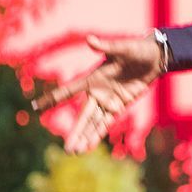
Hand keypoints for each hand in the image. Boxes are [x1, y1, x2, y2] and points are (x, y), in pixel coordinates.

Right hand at [34, 33, 165, 152]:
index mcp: (92, 78)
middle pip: (82, 116)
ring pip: (93, 123)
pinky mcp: (120, 107)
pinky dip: (98, 134)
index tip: (35, 107)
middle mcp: (97, 92)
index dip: (52, 98)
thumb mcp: (123, 48)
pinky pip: (106, 123)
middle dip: (75, 132)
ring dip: (85, 137)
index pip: (68, 90)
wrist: (155, 57)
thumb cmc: (137, 49)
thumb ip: (107, 47)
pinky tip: (89, 146)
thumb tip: (89, 39)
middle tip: (67, 149)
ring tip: (75, 152)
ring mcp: (108, 101)